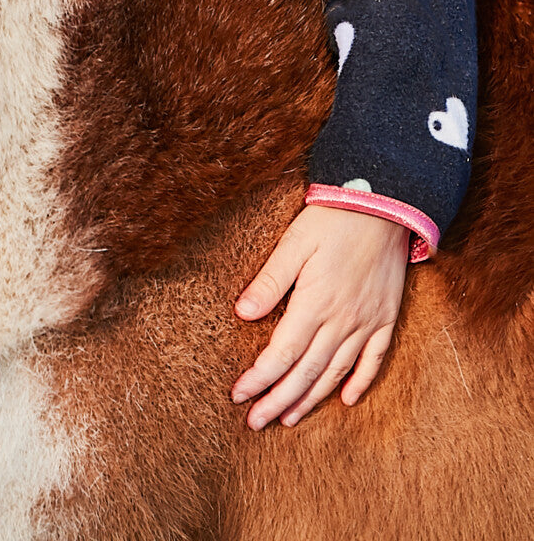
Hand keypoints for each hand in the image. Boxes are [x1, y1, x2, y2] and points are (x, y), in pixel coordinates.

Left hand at [231, 204, 408, 429]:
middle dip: (278, 400)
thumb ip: (270, 280)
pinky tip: (345, 400)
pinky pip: (374, 360)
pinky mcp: (386, 317)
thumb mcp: (294, 241)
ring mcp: (368, 322)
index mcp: (315, 302)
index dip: (258, 379)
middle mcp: (342, 320)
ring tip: (289, 419)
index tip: (238, 396)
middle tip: (255, 424)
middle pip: (305, 372)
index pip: (281, 354)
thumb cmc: (334, 217)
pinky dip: (360, 382)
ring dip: (311, 399)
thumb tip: (242, 313)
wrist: (387, 203)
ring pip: (336, 372)